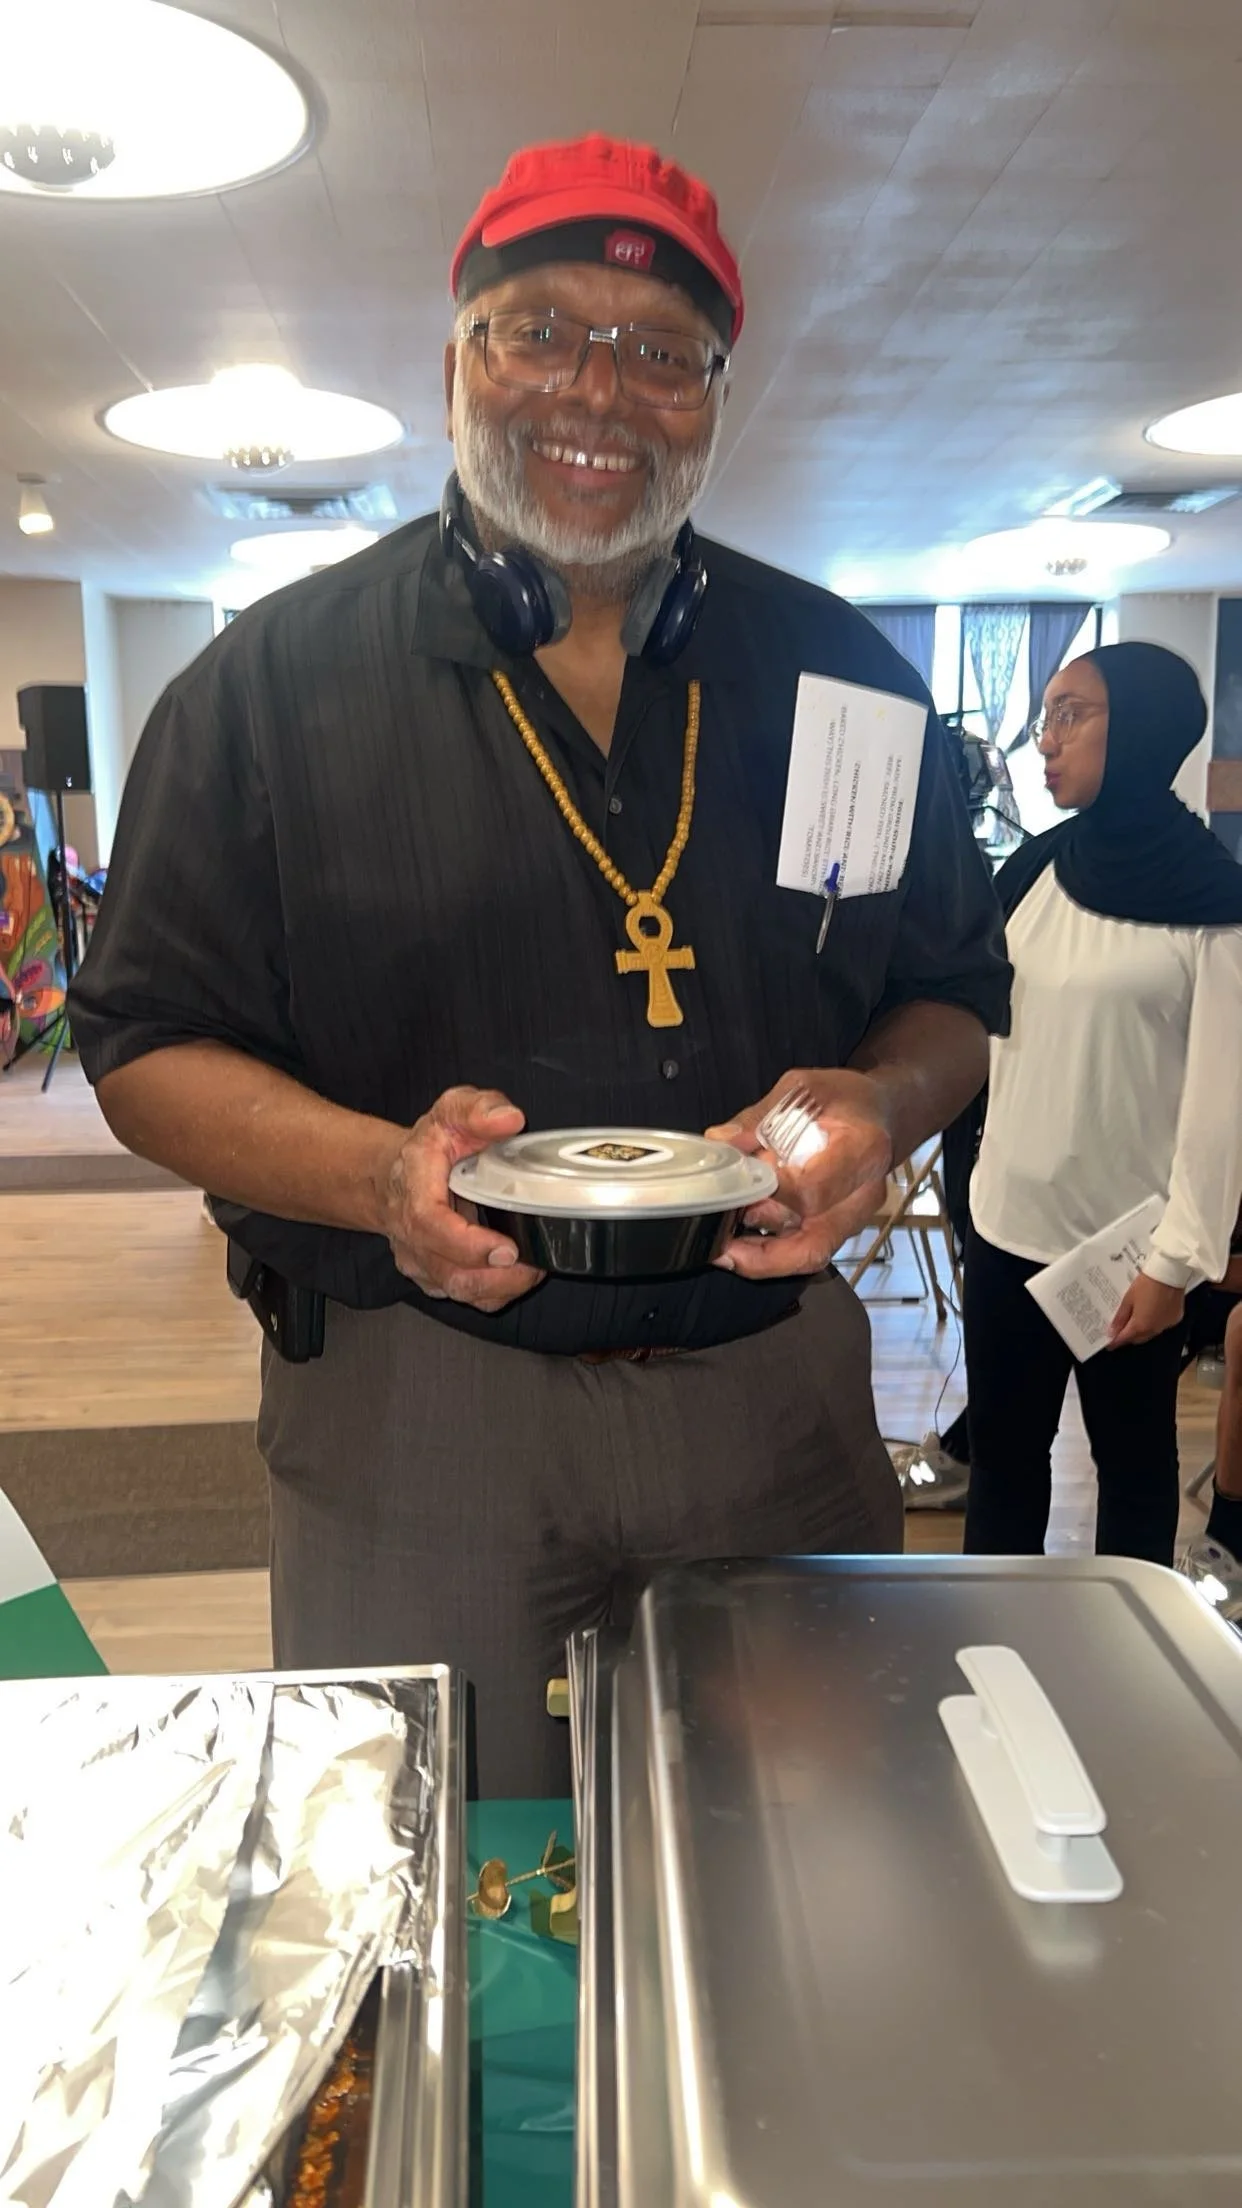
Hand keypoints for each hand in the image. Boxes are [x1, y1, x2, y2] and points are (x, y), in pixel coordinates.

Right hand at [380, 1085, 544, 1311]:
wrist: (394, 1177)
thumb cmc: (430, 1146)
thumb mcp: (451, 1111)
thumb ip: (478, 1109)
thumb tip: (510, 1119)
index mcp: (413, 1191)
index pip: (430, 1226)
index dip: (468, 1244)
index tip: (507, 1248)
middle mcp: (411, 1235)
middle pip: (450, 1273)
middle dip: (497, 1277)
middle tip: (535, 1262)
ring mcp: (421, 1261)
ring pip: (460, 1292)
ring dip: (502, 1287)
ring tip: (534, 1267)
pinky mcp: (434, 1278)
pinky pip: (467, 1297)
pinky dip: (497, 1292)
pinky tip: (518, 1273)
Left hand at [706, 1068, 893, 1279]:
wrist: (885, 1116)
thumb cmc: (849, 1099)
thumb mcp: (804, 1088)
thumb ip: (760, 1116)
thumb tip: (721, 1140)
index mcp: (862, 1150)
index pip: (813, 1190)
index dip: (770, 1196)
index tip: (737, 1187)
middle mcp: (863, 1194)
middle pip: (814, 1244)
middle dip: (761, 1255)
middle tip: (720, 1248)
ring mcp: (854, 1217)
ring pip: (808, 1254)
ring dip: (760, 1255)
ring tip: (721, 1242)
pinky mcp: (842, 1228)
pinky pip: (806, 1250)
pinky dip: (771, 1253)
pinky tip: (738, 1240)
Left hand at [1108, 1272, 1184, 1348]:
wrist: (1169, 1273)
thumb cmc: (1146, 1284)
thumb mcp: (1128, 1299)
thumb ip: (1120, 1317)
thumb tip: (1112, 1331)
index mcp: (1140, 1326)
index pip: (1125, 1339)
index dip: (1115, 1342)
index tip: (1109, 1343)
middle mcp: (1154, 1329)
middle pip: (1138, 1338)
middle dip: (1129, 1336)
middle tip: (1120, 1331)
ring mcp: (1166, 1325)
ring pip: (1151, 1333)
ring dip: (1142, 1331)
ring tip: (1134, 1321)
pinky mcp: (1175, 1319)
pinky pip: (1161, 1326)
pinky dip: (1154, 1323)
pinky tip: (1151, 1314)